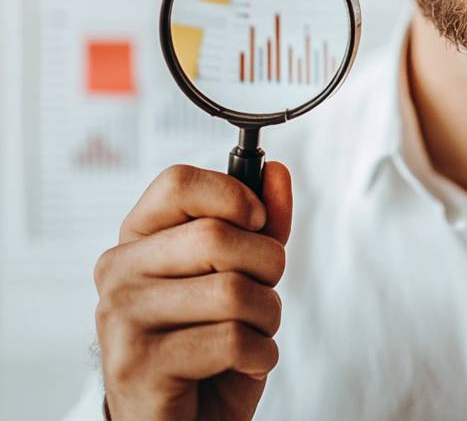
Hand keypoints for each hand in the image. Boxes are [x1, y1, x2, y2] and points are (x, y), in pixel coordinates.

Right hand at [93, 161, 291, 420]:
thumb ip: (262, 221)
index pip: (177, 182)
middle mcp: (119, 272)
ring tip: (250, 334)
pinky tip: (241, 365)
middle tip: (259, 293)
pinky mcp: (136, 367)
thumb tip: (276, 171)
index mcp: (138, 238)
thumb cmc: (213, 343)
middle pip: (215, 236)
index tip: (256, 222)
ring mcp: (120, 319)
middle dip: (266, 266)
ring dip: (266, 316)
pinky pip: (231, 340)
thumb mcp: (244, 272)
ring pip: (231, 290)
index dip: (232, 195)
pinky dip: (259, 354)